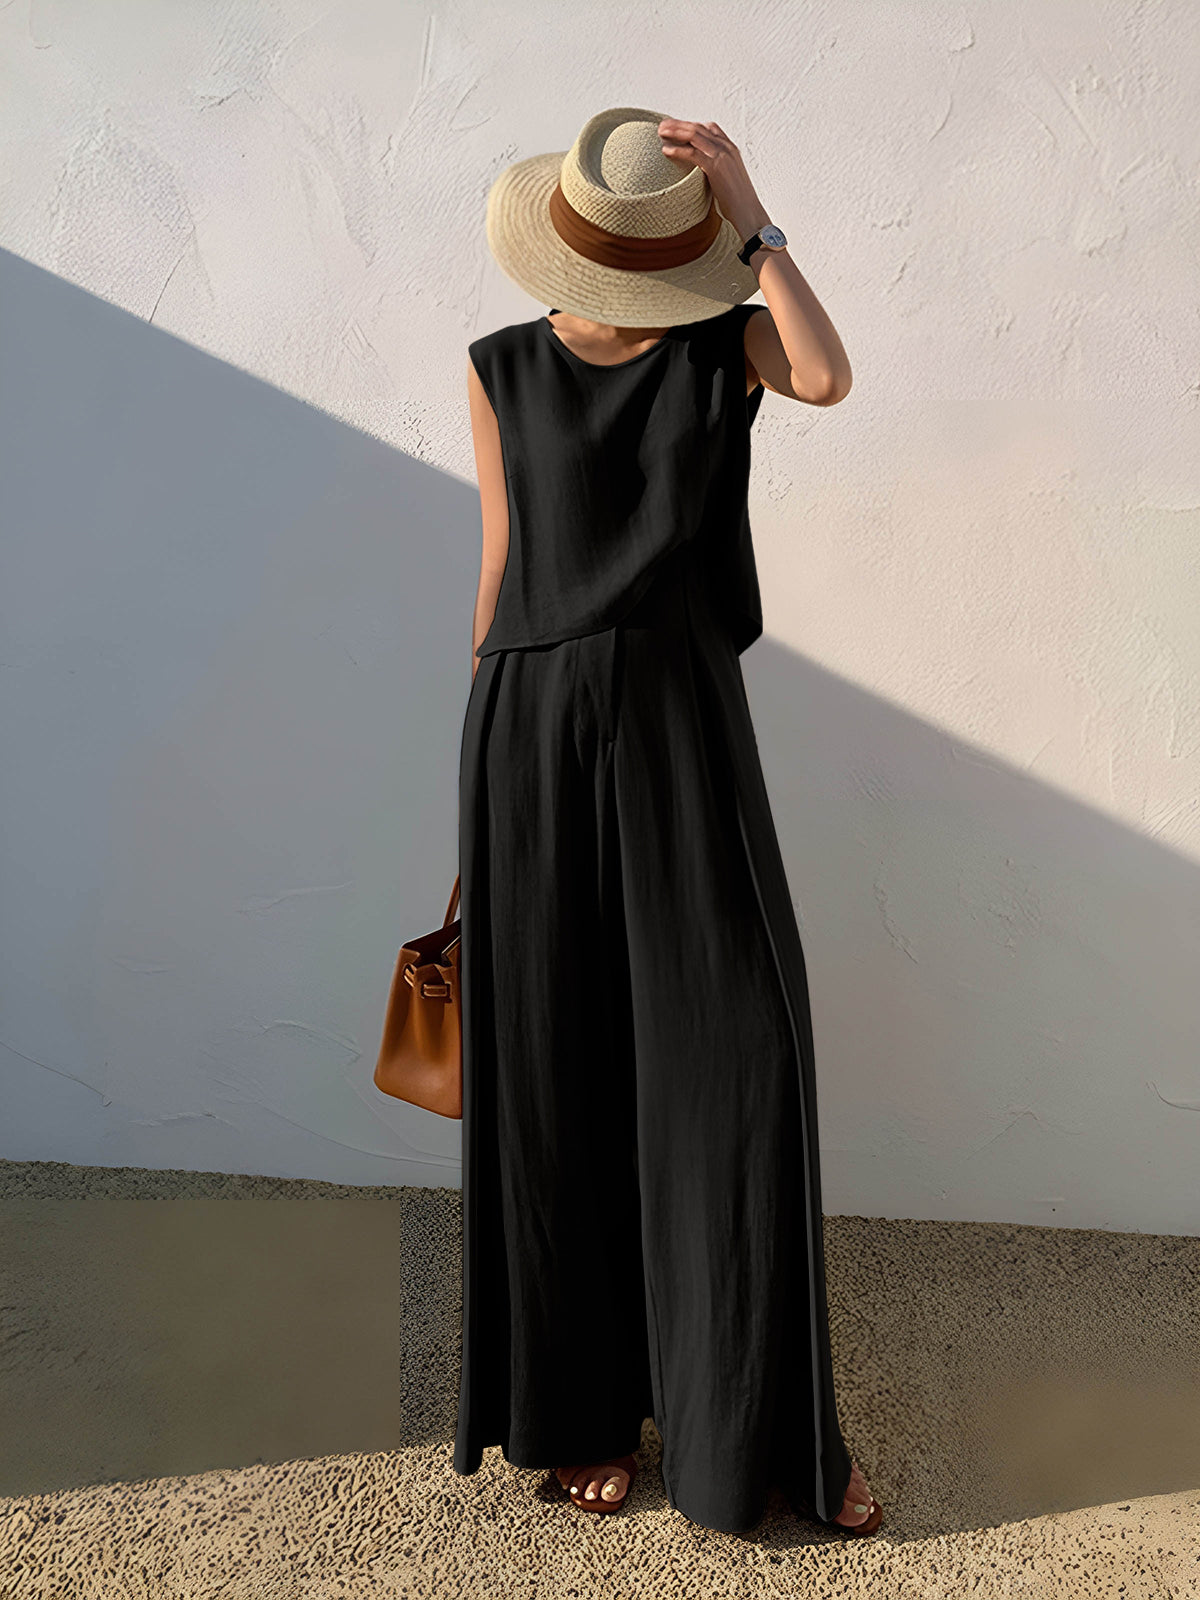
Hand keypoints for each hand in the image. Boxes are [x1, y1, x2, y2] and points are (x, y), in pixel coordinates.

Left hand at [657, 118, 769, 239]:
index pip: (710, 128)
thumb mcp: (728, 177)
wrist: (748, 211)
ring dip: (675, 131)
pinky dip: (678, 150)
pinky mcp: (716, 167)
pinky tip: (666, 150)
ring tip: (661, 132)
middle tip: (663, 124)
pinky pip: (693, 153)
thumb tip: (702, 171)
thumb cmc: (738, 200)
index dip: (691, 125)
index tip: (677, 127)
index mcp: (731, 148)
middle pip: (699, 128)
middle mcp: (726, 147)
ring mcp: (722, 155)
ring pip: (694, 135)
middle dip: (679, 125)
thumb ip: (716, 168)